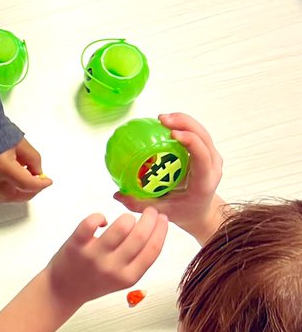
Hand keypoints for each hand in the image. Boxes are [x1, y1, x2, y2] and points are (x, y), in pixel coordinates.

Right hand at [0, 138, 52, 201]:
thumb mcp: (20, 144)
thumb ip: (33, 160)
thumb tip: (38, 173)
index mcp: (2, 167)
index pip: (27, 184)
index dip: (40, 184)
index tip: (48, 181)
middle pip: (21, 195)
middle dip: (33, 189)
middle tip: (40, 180)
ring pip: (14, 198)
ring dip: (25, 191)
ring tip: (29, 178)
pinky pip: (5, 196)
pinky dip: (15, 191)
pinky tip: (18, 182)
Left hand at [48, 207, 167, 307]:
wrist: (63, 291)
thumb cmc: (95, 281)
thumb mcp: (121, 278)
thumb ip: (137, 260)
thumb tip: (153, 230)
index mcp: (128, 277)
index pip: (153, 250)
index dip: (161, 230)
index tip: (163, 219)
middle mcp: (112, 268)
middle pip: (139, 236)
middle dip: (149, 218)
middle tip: (150, 211)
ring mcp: (93, 256)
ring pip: (120, 226)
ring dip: (127, 217)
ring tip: (126, 218)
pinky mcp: (76, 245)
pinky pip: (91, 222)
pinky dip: (99, 216)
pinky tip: (102, 220)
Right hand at [114, 113, 225, 243]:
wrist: (201, 212)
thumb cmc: (183, 213)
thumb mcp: (162, 212)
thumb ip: (140, 204)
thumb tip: (118, 195)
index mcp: (204, 181)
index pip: (202, 155)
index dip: (190, 139)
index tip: (171, 133)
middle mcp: (213, 166)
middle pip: (203, 136)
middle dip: (184, 123)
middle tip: (161, 119)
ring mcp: (212, 157)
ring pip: (201, 131)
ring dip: (183, 120)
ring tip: (161, 118)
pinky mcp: (207, 152)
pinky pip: (196, 134)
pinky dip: (182, 126)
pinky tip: (165, 124)